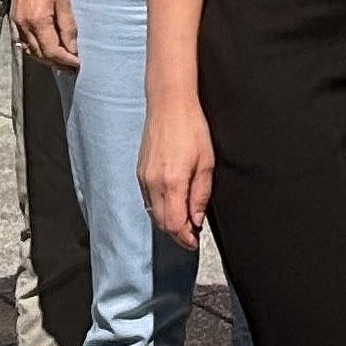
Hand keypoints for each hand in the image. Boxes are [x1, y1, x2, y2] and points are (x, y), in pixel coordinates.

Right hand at [10, 0, 78, 71]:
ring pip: (32, 52)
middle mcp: (25, 26)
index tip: (77, 64)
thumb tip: (72, 50)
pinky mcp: (15, 22)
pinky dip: (37, 52)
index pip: (52, 51)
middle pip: (41, 55)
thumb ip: (68, 27)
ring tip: (63, 63)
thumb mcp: (64, 2)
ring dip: (48, 60)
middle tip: (72, 68)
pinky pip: (26, 44)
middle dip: (58, 64)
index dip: (66, 61)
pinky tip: (47, 52)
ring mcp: (18, 25)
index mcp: (38, 21)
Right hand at [139, 94, 213, 247]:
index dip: (185, 238)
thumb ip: (200, 195)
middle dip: (177, 233)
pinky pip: (148, 199)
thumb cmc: (191, 127)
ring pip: (153, 212)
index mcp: (172, 182)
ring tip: (185, 221)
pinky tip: (172, 204)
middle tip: (192, 235)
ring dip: (168, 221)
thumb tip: (197, 220)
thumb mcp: (206, 163)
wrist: (169, 104)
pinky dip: (159, 208)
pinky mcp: (140, 172)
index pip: (175, 224)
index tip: (195, 241)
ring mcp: (143, 178)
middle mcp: (153, 183)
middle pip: (162, 223)